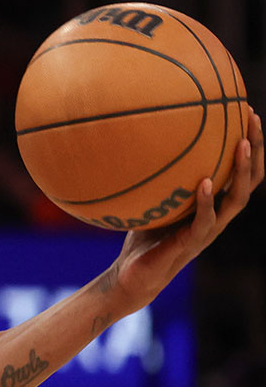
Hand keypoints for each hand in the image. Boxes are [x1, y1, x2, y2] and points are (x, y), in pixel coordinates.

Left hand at [109, 109, 262, 312]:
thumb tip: (140, 137)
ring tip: (242, 145)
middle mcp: (217, 216)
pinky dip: (205, 202)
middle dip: (255, 149)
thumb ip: (157, 176)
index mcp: (213, 204)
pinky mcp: (190, 244)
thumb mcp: (152, 198)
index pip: (240, 172)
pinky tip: (203, 184)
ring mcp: (207, 231)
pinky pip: (204, 222)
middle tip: (252, 118)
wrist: (133, 275)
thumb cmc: (143, 235)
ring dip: (240, 172)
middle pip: (248, 180)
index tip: (247, 111)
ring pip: (235, 200)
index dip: (250, 144)